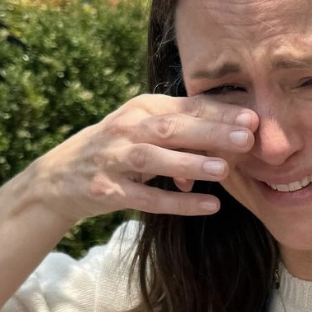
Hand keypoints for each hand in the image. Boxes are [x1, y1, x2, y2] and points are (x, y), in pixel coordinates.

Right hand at [28, 93, 258, 226]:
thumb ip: (185, 133)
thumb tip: (232, 140)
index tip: (253, 117)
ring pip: (155, 159)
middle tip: (246, 138)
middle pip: (172, 128)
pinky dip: (179, 202)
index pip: (185, 106)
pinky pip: (147, 198)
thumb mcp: (145, 130)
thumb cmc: (117, 150)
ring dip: (190, 164)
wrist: (59, 177)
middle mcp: (126, 128)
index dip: (219, 112)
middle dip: (210, 132)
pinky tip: (209, 205)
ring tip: (224, 169)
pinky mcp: (107, 190)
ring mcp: (114, 159)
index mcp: (142, 109)